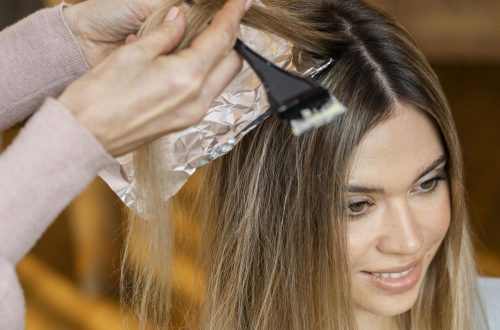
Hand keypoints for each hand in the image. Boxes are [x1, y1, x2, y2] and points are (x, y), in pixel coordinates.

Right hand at [59, 0, 249, 156]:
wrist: (84, 136)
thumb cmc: (99, 97)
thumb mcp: (133, 54)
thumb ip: (164, 34)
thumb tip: (181, 17)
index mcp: (188, 77)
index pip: (222, 39)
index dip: (233, 15)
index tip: (241, 1)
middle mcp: (198, 100)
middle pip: (231, 62)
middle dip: (230, 37)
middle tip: (223, 17)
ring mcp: (193, 114)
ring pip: (222, 79)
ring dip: (220, 56)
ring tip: (204, 36)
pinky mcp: (184, 122)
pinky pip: (208, 93)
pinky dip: (207, 73)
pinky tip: (190, 60)